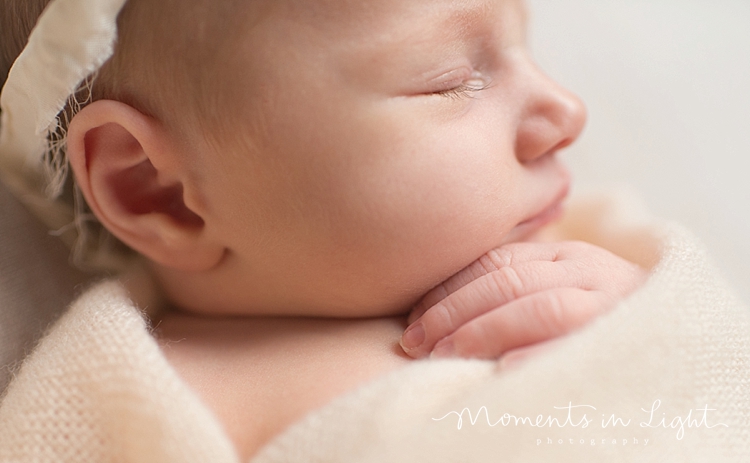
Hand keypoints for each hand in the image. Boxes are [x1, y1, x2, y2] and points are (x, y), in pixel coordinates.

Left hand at [399, 241, 646, 359]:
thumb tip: (439, 306)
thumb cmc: (598, 312)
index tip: (411, 316)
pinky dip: (535, 356)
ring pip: (537, 307)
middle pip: (506, 281)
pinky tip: (500, 372)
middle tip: (413, 342)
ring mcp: (608, 302)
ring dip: (483, 331)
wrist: (679, 332)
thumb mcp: (561, 285)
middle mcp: (585, 269)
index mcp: (562, 254)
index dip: (447, 289)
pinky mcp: (624, 338)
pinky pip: (576, 344)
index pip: (493, 261)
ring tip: (443, 355)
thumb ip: (516, 284)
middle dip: (452, 311)